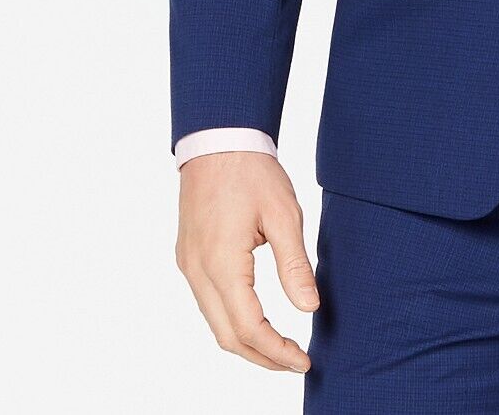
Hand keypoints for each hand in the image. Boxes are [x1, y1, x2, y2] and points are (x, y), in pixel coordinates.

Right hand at [175, 151, 317, 372]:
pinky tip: (256, 319)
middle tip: (295, 361)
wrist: (218, 138)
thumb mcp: (284, 214)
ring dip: (245, 341)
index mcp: (221, 262)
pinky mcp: (188, 256)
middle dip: (261, 356)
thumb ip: (294, 265)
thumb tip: (310, 307)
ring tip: (280, 346)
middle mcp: (197, 270)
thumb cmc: (252, 170)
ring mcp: (188, 264)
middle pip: (226, 335)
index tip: (303, 360)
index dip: (276, 351)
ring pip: (213, 322)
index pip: (248, 327)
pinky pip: (207, 303)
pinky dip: (231, 320)